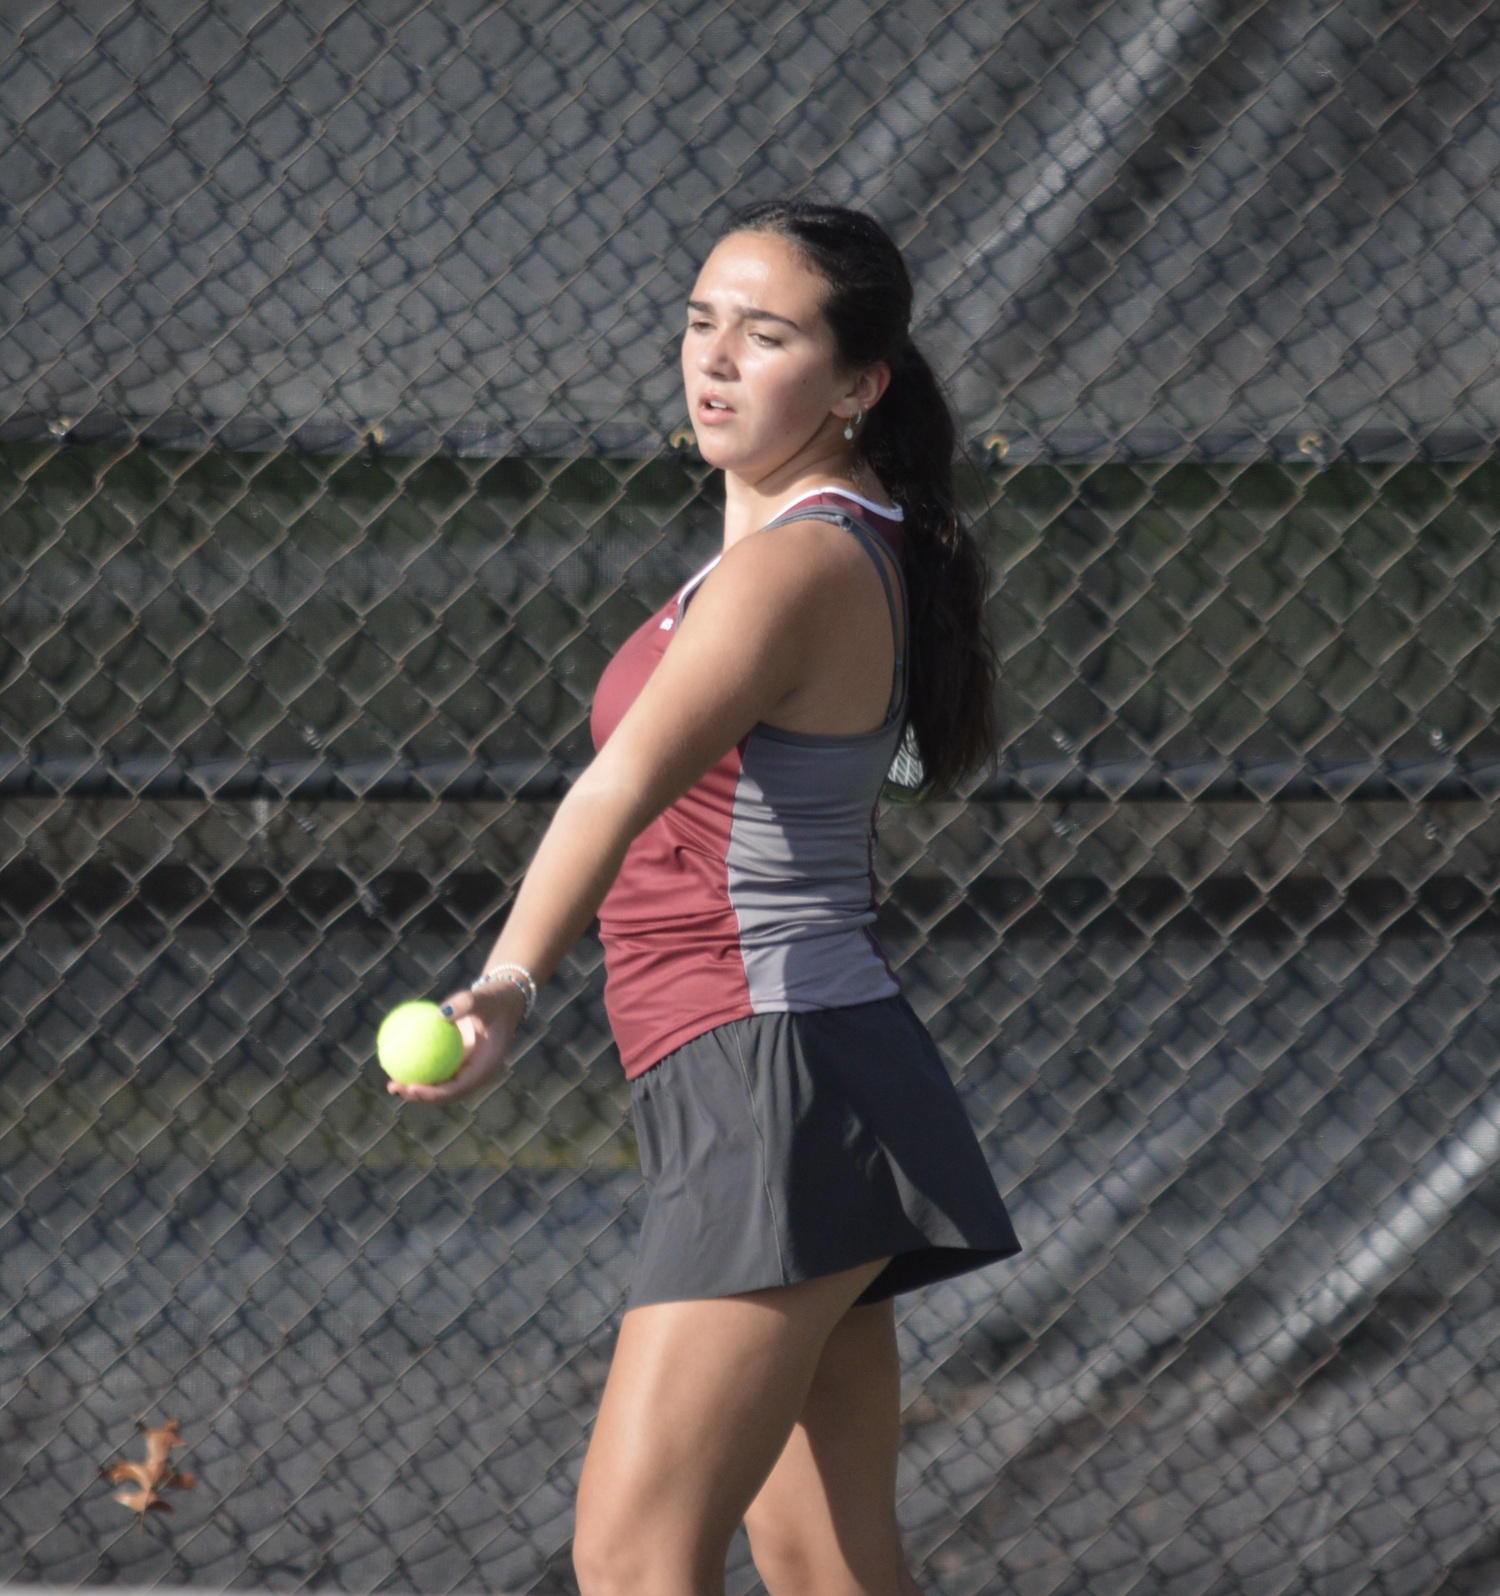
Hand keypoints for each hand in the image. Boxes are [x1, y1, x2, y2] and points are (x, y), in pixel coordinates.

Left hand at [384, 984, 524, 1103]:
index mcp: (485, 1068)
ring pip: (438, 1085)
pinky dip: (418, 1068)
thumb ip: (466, 1004)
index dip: (434, 1093)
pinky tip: (395, 1061)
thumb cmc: (494, 999)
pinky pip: (435, 1068)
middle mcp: (475, 1074)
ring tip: (391, 1083)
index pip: (458, 1088)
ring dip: (415, 1088)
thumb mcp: (484, 998)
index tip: (412, 1087)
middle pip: (444, 1094)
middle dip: (419, 1096)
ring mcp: (466, 1070)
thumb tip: (441, 1013)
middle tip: (395, 1087)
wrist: (503, 1000)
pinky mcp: (457, 1062)